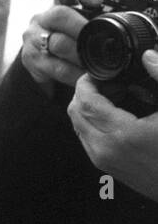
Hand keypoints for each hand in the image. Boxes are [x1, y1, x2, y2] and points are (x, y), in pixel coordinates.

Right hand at [20, 0, 100, 92]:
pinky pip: (56, 66)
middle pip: (59, 15)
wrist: (40, 67)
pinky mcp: (31, 59)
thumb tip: (124, 21)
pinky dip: (75, 73)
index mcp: (58, 4)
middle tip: (101, 39)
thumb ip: (93, 20)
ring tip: (96, 62)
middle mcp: (43, 18)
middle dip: (83, 28)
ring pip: (58, 42)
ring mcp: (33, 38)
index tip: (97, 0)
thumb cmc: (68, 43)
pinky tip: (85, 76)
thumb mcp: (78, 27)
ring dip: (81, 54)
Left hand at [67, 50, 157, 202]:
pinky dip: (94, 122)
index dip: (87, 82)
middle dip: (87, 93)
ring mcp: (104, 161)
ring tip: (116, 96)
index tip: (98, 72)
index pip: (85, 102)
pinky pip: (87, 139)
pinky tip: (118, 115)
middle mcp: (105, 150)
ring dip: (88, 108)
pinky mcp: (108, 168)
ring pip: (78, 126)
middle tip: (110, 83)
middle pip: (75, 112)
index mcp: (122, 134)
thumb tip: (147, 56)